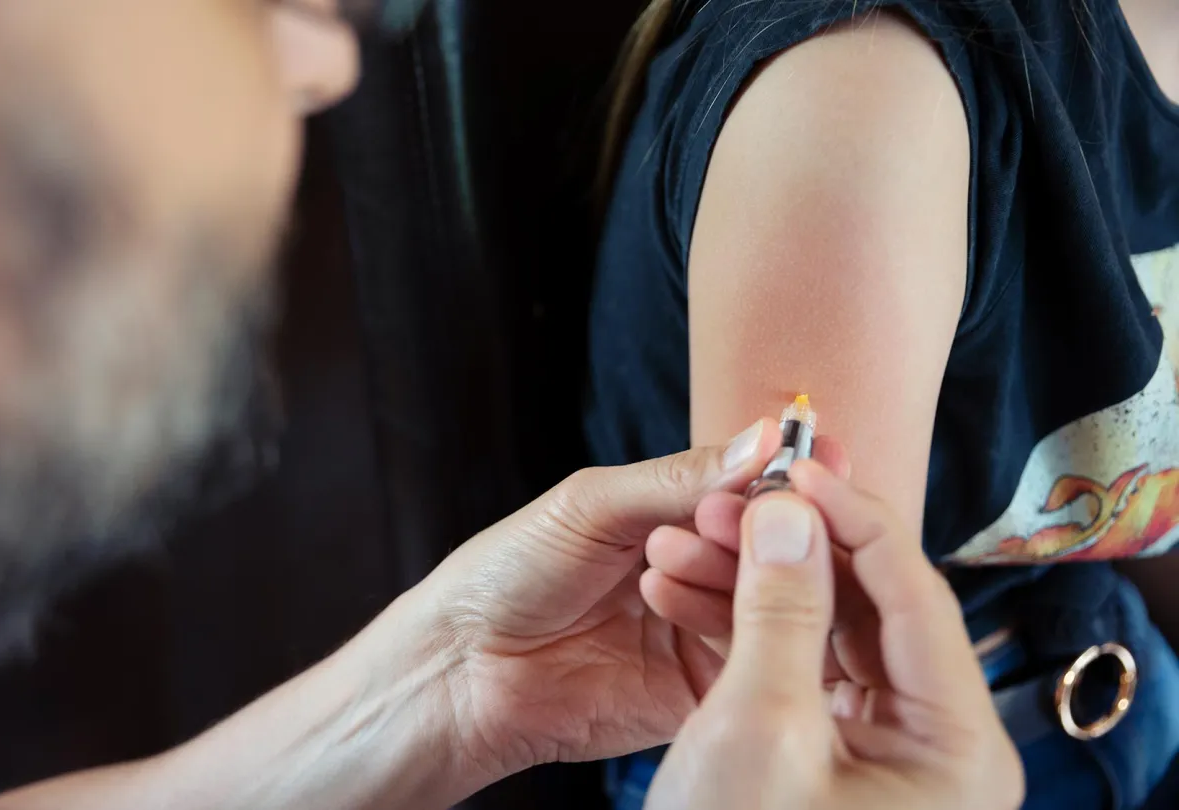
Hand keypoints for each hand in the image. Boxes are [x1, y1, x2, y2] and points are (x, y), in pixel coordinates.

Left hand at [408, 420, 847, 781]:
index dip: (788, 477)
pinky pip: (748, 664)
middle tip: (741, 515)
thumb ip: (678, 477)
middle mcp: (699, 573)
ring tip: (678, 555)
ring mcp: (702, 634)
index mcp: (674, 517)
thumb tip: (764, 438)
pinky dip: (738, 632)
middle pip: (773, 548)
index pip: (754, 493)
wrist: (462, 666)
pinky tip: (693, 605)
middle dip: (764, 526)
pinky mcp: (698, 694)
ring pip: (769, 603)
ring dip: (740, 573)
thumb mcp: (591, 505)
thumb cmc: (507, 573)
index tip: (819, 458)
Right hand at [644, 461, 1022, 809]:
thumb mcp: (761, 729)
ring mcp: (881, 753)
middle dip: (785, 548)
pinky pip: (795, 669)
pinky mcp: (829, 759)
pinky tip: (680, 595)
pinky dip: (740, 630)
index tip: (786, 467)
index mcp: (955, 742)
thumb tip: (790, 511)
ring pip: (823, 631)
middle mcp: (933, 742)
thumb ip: (782, 610)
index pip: (914, 590)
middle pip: (868, 605)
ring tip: (675, 548)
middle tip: (717, 505)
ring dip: (750, 584)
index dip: (847, 516)